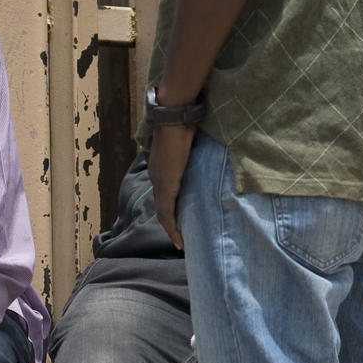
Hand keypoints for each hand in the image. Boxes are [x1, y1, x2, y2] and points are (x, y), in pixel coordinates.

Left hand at [149, 123, 197, 253]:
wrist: (175, 118)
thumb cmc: (184, 125)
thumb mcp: (190, 144)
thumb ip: (193, 154)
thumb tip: (205, 154)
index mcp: (161, 169)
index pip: (164, 195)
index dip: (172, 209)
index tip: (180, 222)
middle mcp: (157, 178)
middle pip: (162, 208)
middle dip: (171, 224)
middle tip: (181, 239)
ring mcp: (160, 183)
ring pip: (163, 213)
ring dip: (172, 230)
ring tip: (181, 243)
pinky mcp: (166, 186)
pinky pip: (167, 213)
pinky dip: (172, 228)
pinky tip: (179, 239)